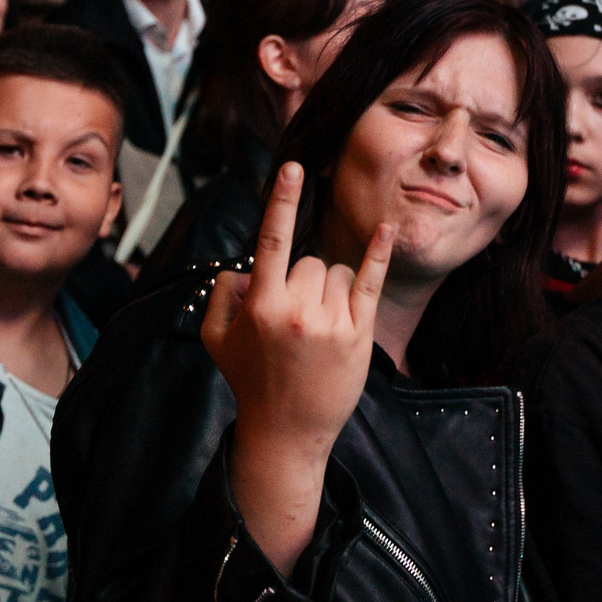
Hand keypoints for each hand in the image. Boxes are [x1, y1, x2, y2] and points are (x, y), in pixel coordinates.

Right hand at [202, 163, 391, 574]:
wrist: (286, 433)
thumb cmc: (249, 381)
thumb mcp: (215, 339)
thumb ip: (221, 294)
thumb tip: (243, 268)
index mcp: (262, 306)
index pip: (273, 241)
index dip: (281, 201)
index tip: (292, 168)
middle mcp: (299, 310)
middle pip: (309, 261)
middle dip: (301, 281)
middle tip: (295, 322)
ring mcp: (332, 322)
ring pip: (337, 273)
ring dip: (328, 289)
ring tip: (317, 330)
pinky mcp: (359, 334)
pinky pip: (370, 282)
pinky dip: (378, 253)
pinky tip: (386, 229)